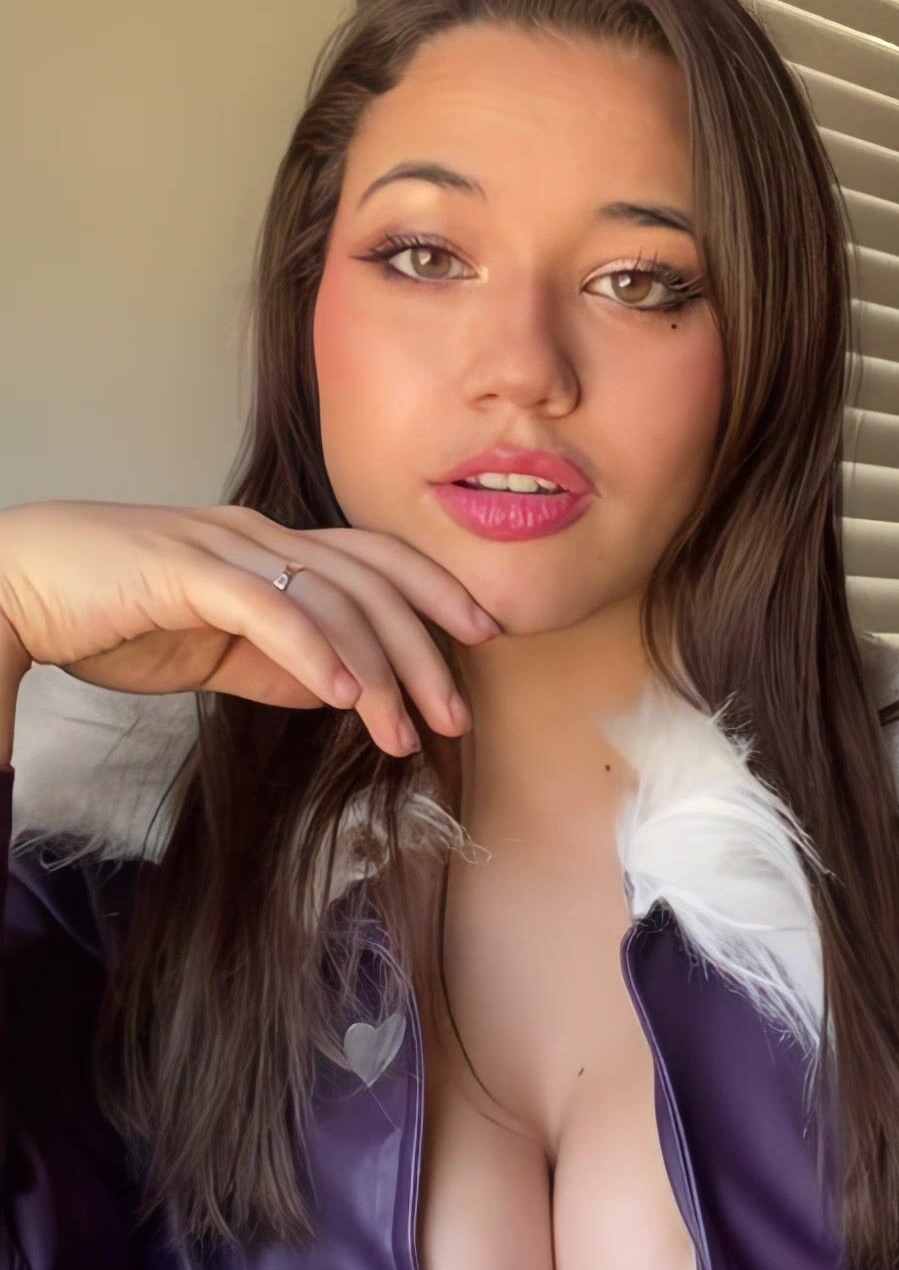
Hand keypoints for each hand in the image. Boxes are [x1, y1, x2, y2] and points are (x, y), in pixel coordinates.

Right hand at [0, 500, 500, 756]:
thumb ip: (274, 662)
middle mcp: (258, 536)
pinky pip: (265, 607)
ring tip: (404, 733)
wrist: (19, 586)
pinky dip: (312, 650)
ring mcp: (224, 546)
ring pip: (330, 598)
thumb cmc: (109, 612)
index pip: (374, 560)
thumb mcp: (211, 647)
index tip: (481, 642)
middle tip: (457, 715)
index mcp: (269, 546)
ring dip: (377, 670)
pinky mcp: (183, 568)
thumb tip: (340, 689)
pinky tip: (343, 695)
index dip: (435, 593)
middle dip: (426, 647)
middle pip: (371, 580)